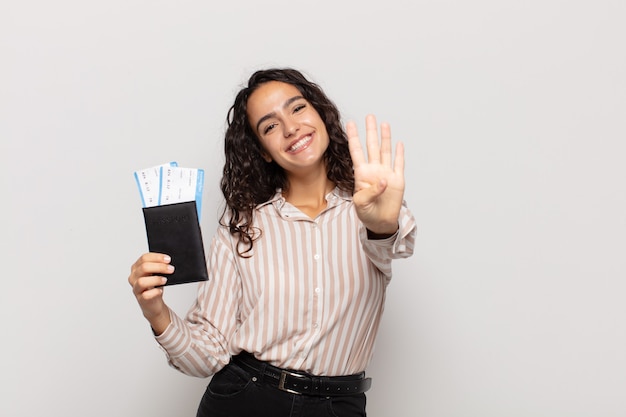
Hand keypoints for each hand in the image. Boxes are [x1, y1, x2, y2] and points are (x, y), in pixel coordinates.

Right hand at [128, 252, 173, 334]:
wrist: (154, 303)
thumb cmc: (155, 285)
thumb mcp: (156, 273)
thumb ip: (159, 265)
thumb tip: (168, 262)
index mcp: (136, 267)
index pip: (144, 258)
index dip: (157, 257)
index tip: (168, 259)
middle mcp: (134, 277)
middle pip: (144, 267)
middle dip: (159, 267)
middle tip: (171, 269)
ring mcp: (136, 288)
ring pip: (142, 281)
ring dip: (156, 279)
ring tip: (165, 280)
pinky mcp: (141, 299)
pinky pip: (146, 295)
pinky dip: (155, 292)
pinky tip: (160, 291)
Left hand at [346, 114, 404, 235]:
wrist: (380, 222)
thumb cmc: (366, 213)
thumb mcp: (361, 204)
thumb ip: (370, 192)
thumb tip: (383, 180)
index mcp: (361, 174)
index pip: (356, 151)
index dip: (353, 137)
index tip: (350, 124)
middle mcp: (374, 170)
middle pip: (372, 146)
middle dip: (370, 131)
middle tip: (369, 116)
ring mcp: (386, 173)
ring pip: (385, 151)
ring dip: (385, 138)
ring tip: (384, 124)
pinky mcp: (398, 180)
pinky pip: (399, 164)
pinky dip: (399, 154)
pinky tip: (399, 143)